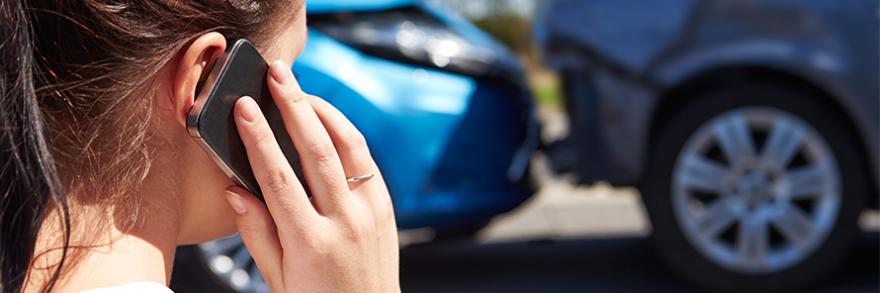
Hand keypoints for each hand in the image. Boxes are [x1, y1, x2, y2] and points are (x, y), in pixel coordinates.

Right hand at [222, 60, 399, 291]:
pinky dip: (346, 134)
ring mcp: (371, 213)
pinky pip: (365, 160)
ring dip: (323, 111)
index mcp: (310, 243)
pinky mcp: (386, 208)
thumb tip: (235, 189)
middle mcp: (344, 222)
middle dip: (294, 106)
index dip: (259, 139)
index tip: (245, 108)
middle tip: (278, 75)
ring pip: (349, 147)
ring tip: (300, 88)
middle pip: (317, 150)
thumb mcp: (277, 279)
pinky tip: (326, 119)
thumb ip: (256, 232)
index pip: (279, 178)